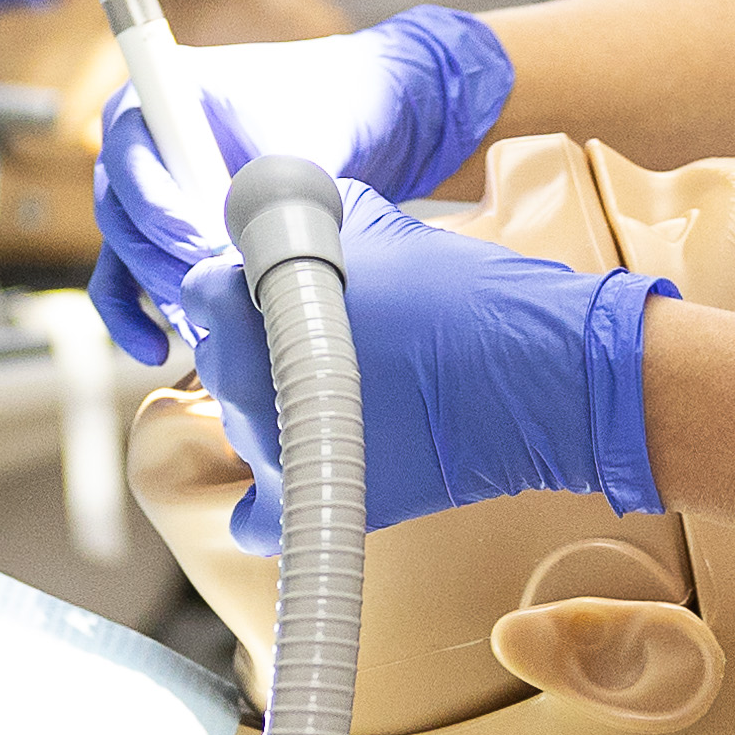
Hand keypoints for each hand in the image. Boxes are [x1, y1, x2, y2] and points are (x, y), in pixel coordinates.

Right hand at [90, 6, 513, 364]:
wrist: (354, 117)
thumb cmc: (329, 112)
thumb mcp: (303, 147)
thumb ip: (270, 194)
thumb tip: (248, 259)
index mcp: (160, 96)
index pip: (129, 156)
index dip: (159, 207)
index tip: (207, 244)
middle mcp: (138, 142)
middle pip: (120, 212)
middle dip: (165, 260)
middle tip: (220, 289)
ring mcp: (144, 190)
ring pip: (125, 251)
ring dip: (162, 292)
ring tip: (213, 321)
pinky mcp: (157, 235)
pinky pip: (124, 278)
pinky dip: (136, 315)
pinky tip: (158, 347)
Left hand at [176, 183, 674, 544]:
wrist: (532, 375)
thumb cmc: (461, 296)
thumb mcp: (376, 224)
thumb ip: (313, 221)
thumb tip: (287, 219)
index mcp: (251, 305)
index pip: (202, 290)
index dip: (241, 284)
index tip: (276, 289)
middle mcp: (244, 379)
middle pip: (219, 357)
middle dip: (259, 344)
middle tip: (323, 338)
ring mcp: (269, 448)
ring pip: (241, 427)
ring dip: (279, 411)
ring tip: (353, 392)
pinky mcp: (304, 501)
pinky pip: (255, 515)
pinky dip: (277, 500)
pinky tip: (315, 466)